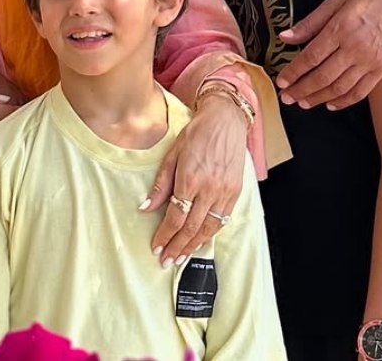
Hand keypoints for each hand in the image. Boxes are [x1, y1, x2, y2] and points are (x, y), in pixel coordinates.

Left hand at [141, 94, 246, 264]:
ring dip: (194, 246)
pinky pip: (222, 220)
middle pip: (192, 228)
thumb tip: (146, 208)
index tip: (156, 246)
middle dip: (177, 247)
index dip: (165, 235)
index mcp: (190, 178)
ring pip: (209, 228)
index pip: (175, 217)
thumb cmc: (197, 133)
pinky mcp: (236, 192)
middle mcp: (209, 188)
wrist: (225, 120)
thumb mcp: (172, 154)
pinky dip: (210, 233)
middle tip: (166, 260)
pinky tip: (201, 240)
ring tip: (181, 257)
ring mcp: (225, 191)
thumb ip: (160, 184)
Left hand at [276, 0, 381, 109]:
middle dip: (301, 90)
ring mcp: (371, 61)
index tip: (281, 81)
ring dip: (318, 98)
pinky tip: (330, 104)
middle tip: (286, 97)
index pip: (311, 57)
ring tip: (303, 103)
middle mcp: (355, 48)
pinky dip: (344, 101)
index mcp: (340, 29)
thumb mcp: (335, 1)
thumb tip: (284, 37)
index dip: (294, 72)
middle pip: (323, 76)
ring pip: (340, 87)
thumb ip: (309, 23)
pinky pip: (361, 91)